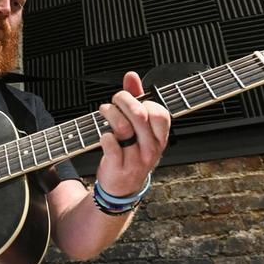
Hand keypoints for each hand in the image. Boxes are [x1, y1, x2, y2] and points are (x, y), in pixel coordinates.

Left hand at [96, 72, 170, 196]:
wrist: (121, 186)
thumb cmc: (130, 152)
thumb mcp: (138, 127)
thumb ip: (136, 99)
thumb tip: (131, 76)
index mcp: (159, 137)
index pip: (160, 113)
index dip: (142, 102)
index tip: (131, 102)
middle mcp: (151, 148)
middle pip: (139, 115)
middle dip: (122, 101)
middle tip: (113, 103)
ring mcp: (136, 159)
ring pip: (123, 128)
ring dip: (109, 115)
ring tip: (105, 114)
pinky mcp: (119, 167)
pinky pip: (111, 144)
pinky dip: (104, 135)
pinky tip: (104, 135)